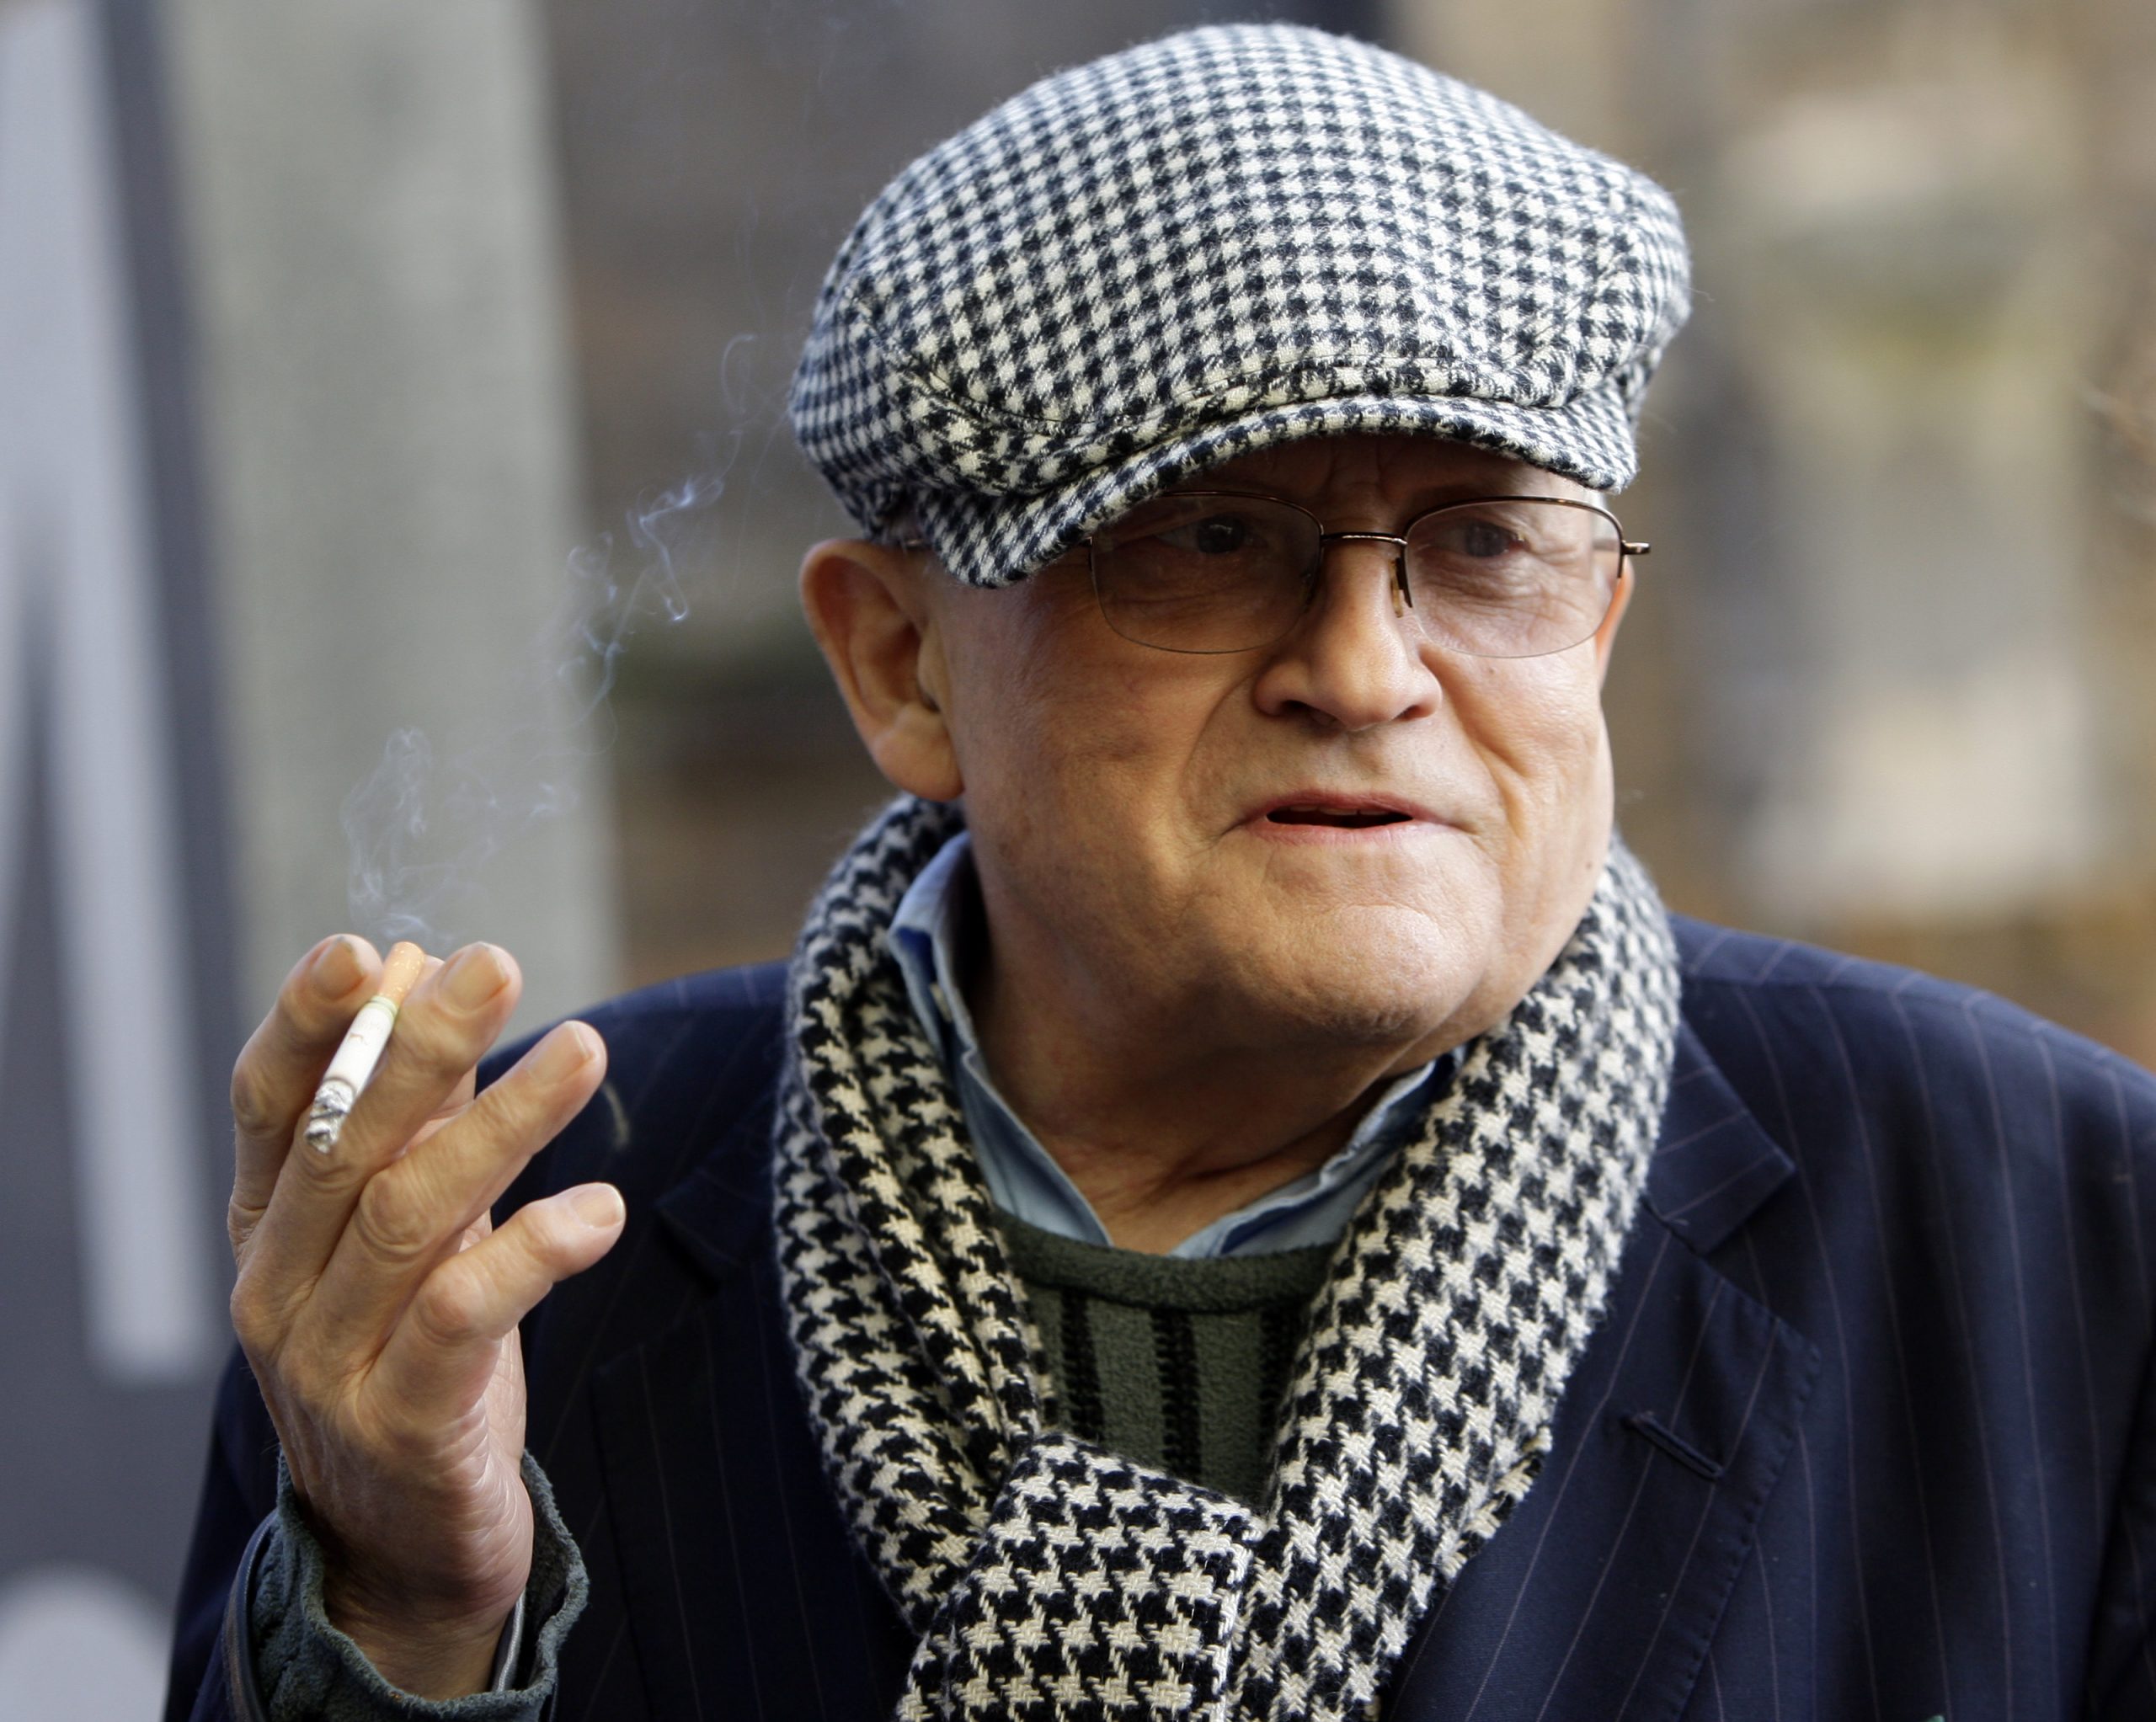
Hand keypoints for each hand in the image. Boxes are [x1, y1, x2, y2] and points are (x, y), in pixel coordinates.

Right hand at [226, 935, 621, 1698]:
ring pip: (410, 1215)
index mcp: (268, 1227)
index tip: (367, 947)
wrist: (404, 1546)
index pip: (271, 1103)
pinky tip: (600, 1208)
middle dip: (423, 1046)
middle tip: (497, 964)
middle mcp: (276, 1289)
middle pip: (347, 1142)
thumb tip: (415, 964)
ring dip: (504, 1123)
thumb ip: (415, 1110)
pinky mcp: (402, 1423)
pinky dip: (533, 1253)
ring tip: (587, 1050)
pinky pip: (463, 1319)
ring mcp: (329, 1363)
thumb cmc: (414, 1355)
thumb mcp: (411, 1226)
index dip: (312, 1022)